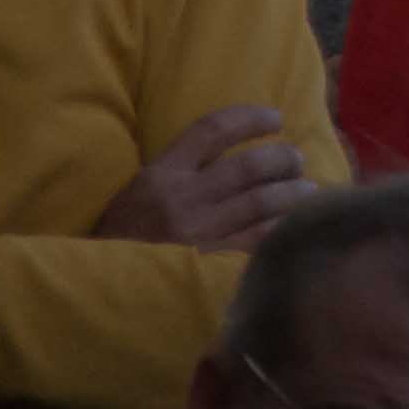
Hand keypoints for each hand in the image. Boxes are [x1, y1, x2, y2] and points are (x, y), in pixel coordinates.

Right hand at [93, 106, 309, 252]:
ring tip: (307, 189)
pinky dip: (283, 228)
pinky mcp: (212, 267)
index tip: (276, 118)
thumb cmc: (123, 237)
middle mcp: (183, 200)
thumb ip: (180, 168)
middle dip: (282, 157)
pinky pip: (260, 240)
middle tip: (295, 159)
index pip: (213, 129)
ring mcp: (200, 235)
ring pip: (263, 202)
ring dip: (293, 192)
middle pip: (250, 165)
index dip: (250, 118)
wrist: (100, 290)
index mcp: (161, 175)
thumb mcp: (139, 191)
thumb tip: (232, 147)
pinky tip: (296, 223)